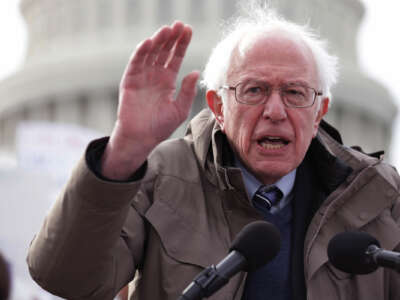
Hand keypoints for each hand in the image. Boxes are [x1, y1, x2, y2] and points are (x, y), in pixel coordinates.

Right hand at [102, 21, 198, 178]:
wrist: (141, 139)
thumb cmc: (160, 126)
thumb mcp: (179, 109)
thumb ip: (187, 91)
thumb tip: (195, 71)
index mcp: (168, 81)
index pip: (175, 57)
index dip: (181, 44)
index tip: (188, 30)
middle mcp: (155, 76)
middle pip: (163, 51)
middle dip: (171, 38)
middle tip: (179, 25)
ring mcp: (142, 77)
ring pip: (150, 54)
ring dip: (157, 41)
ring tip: (166, 30)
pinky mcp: (130, 81)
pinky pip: (135, 64)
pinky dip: (140, 53)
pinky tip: (149, 43)